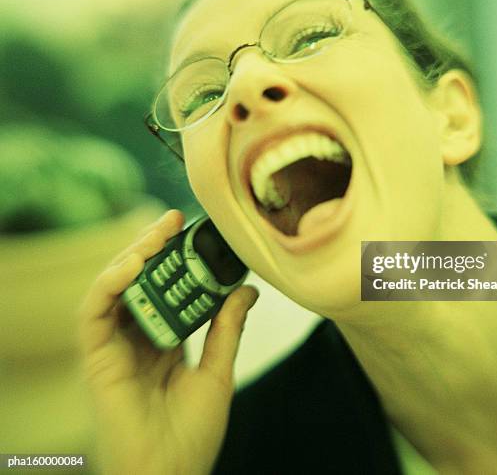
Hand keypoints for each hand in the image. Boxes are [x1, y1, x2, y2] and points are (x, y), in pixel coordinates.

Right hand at [78, 210, 257, 474]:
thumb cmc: (191, 434)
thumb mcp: (218, 371)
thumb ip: (227, 329)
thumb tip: (247, 290)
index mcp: (162, 338)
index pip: (163, 286)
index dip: (175, 257)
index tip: (194, 231)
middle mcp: (135, 337)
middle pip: (137, 280)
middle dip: (152, 245)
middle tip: (174, 219)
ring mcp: (114, 346)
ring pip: (112, 287)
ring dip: (131, 255)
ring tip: (157, 233)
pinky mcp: (97, 358)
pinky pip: (93, 313)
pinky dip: (109, 283)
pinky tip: (134, 264)